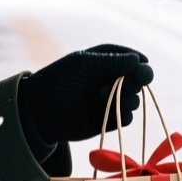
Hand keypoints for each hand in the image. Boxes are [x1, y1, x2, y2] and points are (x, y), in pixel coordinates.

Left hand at [19, 44, 153, 143]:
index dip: (137, 60)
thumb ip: (110, 61)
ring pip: (133, 100)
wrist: (37, 113)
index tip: (144, 63)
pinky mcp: (104, 122)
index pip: (126, 58)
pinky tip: (117, 112)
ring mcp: (107, 102)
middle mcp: (106, 82)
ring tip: (123, 97)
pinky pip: (124, 119)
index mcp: (101, 63)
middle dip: (139, 79)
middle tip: (139, 79)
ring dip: (132, 98)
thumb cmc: (57, 81)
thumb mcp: (82, 64)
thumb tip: (137, 60)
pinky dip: (124, 115)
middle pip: (134, 79)